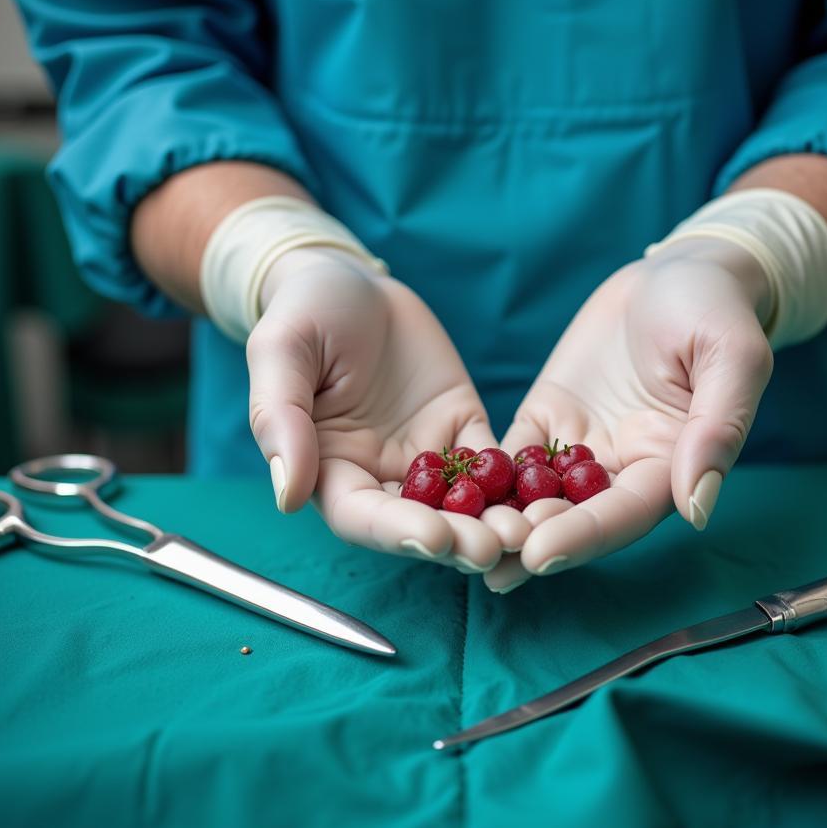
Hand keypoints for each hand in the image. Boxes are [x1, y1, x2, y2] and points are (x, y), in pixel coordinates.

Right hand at [246, 248, 531, 571]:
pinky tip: (545, 487)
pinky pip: (491, 458)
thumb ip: (280, 418)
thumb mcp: (281, 352)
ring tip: (527, 530)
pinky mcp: (462, 428)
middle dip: (458, 538)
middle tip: (497, 546)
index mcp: (329, 467)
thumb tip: (286, 494)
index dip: (397, 532)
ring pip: (461, 500)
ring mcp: (425, 454)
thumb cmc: (303, 312)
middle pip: (420, 520)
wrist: (350, 280)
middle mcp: (379, 473)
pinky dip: (517, 477)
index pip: (362, 515)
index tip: (435, 537)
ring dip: (493, 519)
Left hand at [486, 238, 773, 590]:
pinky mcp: (549, 417)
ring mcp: (582, 444)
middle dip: (530, 539)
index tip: (540, 554)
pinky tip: (448, 492)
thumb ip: (718, 429)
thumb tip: (697, 509)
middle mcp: (623, 466)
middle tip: (483, 560)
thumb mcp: (732, 358)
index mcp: (670, 462)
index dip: (584, 535)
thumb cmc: (715, 309)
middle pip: (575, 515)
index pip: (625, 512)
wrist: (678, 271)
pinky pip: (514, 452)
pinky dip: (484, 473)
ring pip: (539, 493)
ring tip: (455, 543)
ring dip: (501, 519)